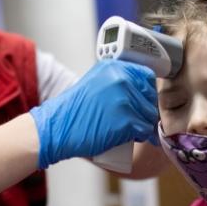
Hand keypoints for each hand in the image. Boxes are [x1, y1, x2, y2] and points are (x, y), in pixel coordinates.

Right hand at [29, 59, 157, 168]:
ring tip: (133, 131)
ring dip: (145, 126)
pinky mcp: (125, 121)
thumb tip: (140, 93)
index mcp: (114, 67)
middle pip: (150, 99)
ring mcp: (124, 100)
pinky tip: (134, 137)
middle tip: (138, 122)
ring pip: (149, 116)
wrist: (56, 127)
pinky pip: (144, 130)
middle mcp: (121, 79)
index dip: (148, 93)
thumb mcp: (94, 83)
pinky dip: (141, 136)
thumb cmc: (73, 111)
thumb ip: (114, 81)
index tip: (144, 103)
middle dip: (147, 112)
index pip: (147, 76)